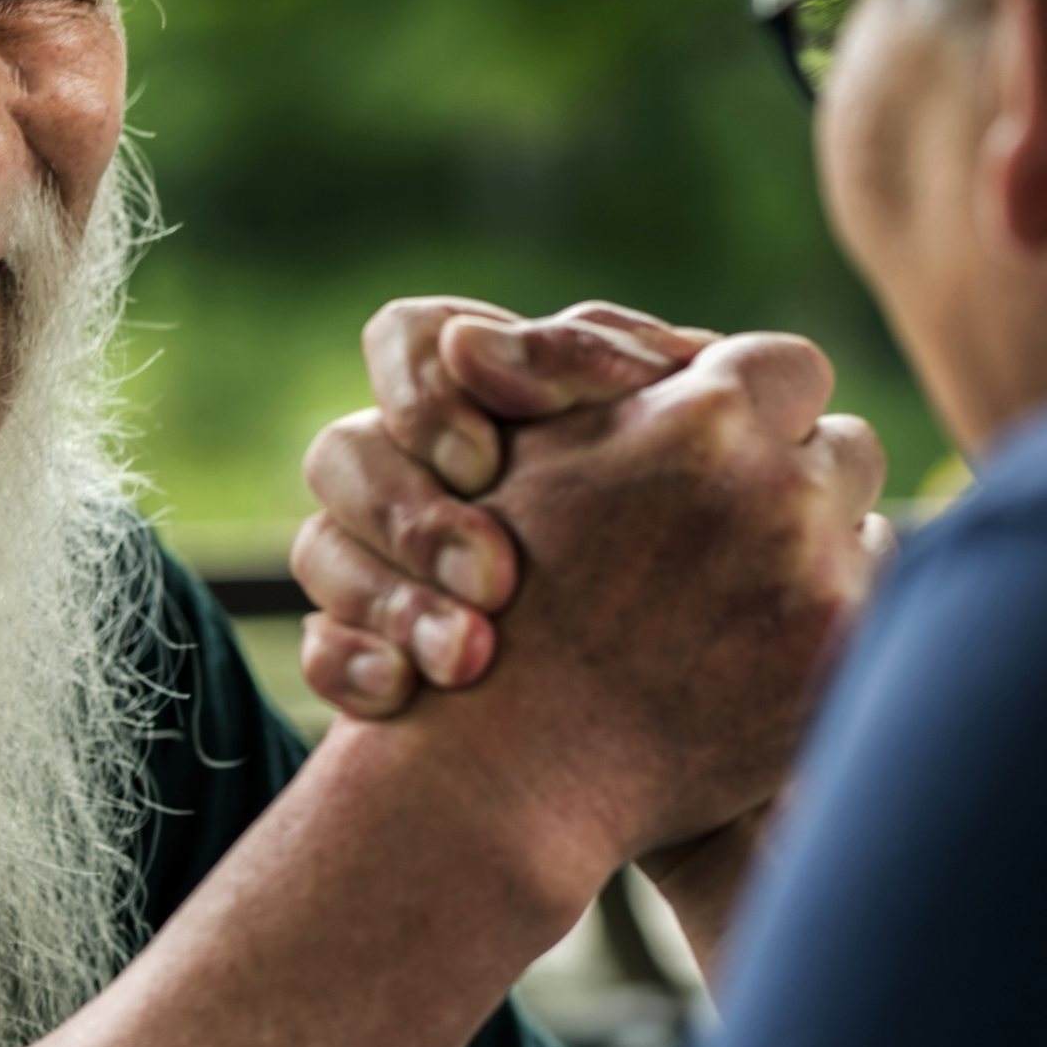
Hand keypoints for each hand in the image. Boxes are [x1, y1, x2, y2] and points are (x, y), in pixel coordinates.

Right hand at [292, 299, 710, 716]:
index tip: (489, 462)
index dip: (425, 390)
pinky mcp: (373, 648)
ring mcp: (387, 562)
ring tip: (469, 656)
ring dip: (391, 598)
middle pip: (346, 449)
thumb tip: (683, 357)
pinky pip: (318, 647)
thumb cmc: (729, 556)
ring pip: (322, 547)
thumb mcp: (715, 459)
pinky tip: (405, 693)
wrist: (710, 706)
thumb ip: (692, 391)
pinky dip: (352, 666)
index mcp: (495, 391)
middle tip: (494, 577)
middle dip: (414, 516)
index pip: (409, 339)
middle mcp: (423, 467)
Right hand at [443, 330, 889, 867]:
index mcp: (705, 416)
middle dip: (800, 474)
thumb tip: (695, 345)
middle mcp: (780, 490)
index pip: (790, 366)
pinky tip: (761, 642)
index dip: (756, 403)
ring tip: (744, 587)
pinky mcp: (841, 662)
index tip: (724, 443)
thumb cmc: (501, 593)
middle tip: (739, 518)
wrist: (513, 762)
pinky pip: (878, 610)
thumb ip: (613, 379)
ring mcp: (822, 582)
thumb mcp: (536, 454)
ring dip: (824, 547)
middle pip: (845, 445)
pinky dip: (830, 617)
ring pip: (873, 529)